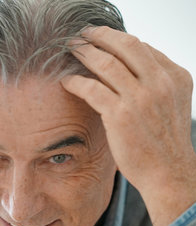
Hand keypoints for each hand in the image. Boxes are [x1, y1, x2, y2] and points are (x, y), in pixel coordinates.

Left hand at [61, 26, 195, 225]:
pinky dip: (75, 81)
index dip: (117, 41)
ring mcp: (140, 98)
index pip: (143, 47)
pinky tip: (66, 81)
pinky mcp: (120, 114)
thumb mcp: (168, 105)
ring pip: (106, 63)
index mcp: (176, 76)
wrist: (168, 173)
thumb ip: (153, 84)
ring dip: (84, 53)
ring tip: (71, 50)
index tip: (101, 40)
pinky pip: (91, 88)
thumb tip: (125, 69)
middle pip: (126, 45)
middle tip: (82, 35)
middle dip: (100, 36)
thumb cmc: (163, 143)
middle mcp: (161, 82)